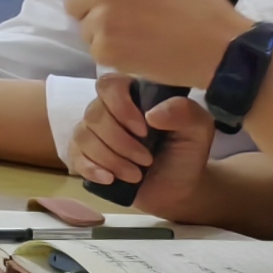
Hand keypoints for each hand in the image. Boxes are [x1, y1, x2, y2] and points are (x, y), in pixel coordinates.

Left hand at [58, 0, 244, 89]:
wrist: (220, 47)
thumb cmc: (200, 9)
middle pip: (73, 2)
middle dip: (92, 12)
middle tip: (124, 21)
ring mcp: (103, 19)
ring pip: (85, 29)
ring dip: (103, 36)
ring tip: (137, 38)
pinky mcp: (105, 49)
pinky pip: (97, 52)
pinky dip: (113, 56)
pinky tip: (140, 53)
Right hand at [69, 87, 212, 214]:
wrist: (179, 188)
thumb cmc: (186, 152)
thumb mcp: (198, 129)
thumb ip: (184, 112)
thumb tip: (151, 114)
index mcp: (134, 95)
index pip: (110, 85)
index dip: (121, 107)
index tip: (144, 130)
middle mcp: (109, 109)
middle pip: (94, 114)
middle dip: (120, 142)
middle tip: (146, 160)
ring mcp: (95, 133)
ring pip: (83, 135)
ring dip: (110, 158)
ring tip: (135, 175)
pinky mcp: (86, 157)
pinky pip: (74, 156)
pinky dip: (91, 168)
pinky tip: (110, 179)